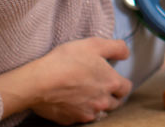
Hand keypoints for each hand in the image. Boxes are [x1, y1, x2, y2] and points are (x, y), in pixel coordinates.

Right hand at [0, 37, 131, 124]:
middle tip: (99, 87)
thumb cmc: (66, 61)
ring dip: (97, 106)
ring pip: (99, 113)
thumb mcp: (93, 45)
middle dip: (111, 96)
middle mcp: (103, 102)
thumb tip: (126, 54)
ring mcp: (87, 113)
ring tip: (86, 96)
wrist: (38, 82)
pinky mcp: (71, 120)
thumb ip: (115, 48)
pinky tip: (71, 102)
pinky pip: (81, 118)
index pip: (126, 88)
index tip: (112, 79)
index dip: (120, 83)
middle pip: (115, 103)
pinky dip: (79, 111)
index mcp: (111, 83)